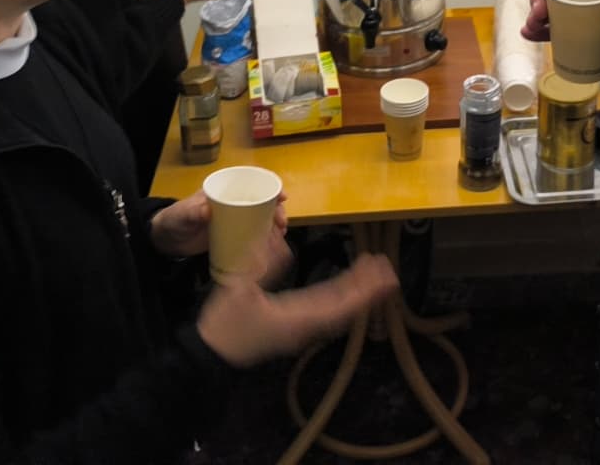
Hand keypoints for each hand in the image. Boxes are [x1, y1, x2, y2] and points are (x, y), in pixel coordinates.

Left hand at [149, 189, 287, 259]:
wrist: (168, 240)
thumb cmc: (176, 219)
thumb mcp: (183, 214)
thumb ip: (193, 212)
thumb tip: (208, 210)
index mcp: (224, 190)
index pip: (251, 183)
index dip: (269, 186)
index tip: (282, 196)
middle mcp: (233, 202)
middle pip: (261, 201)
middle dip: (276, 209)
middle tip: (282, 223)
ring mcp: (234, 219)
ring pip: (260, 217)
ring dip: (273, 223)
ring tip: (281, 234)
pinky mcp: (233, 235)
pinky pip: (253, 233)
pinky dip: (264, 237)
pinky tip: (272, 244)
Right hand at [197, 252, 397, 368]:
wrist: (211, 357)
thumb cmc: (224, 325)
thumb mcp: (238, 289)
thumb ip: (261, 265)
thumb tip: (282, 243)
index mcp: (297, 317)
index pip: (339, 303)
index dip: (363, 289)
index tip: (382, 274)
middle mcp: (306, 326)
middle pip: (345, 307)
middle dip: (368, 289)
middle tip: (388, 268)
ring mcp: (301, 329)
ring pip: (338, 311)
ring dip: (358, 293)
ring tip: (374, 274)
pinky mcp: (295, 329)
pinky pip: (327, 313)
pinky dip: (342, 300)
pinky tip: (346, 289)